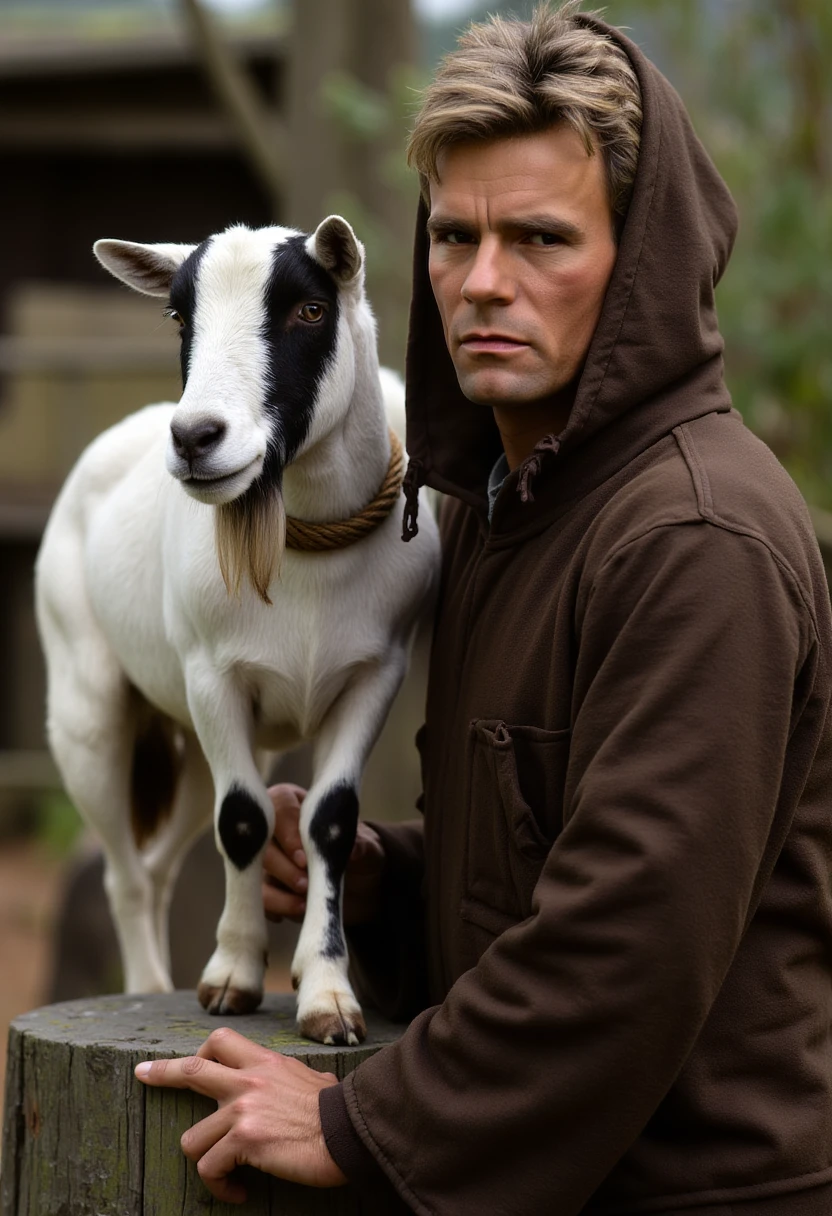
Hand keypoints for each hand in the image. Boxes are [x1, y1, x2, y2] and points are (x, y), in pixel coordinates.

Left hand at [134, 1026, 346, 1202]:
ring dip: (206, 1160)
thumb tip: (314, 1086)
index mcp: (265, 1063)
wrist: (350, 1130)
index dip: (198, 1052)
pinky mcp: (244, 1141)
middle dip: (162, 1073)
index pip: (220, 1043)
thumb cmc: (338, 1109)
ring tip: (225, 1176)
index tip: (183, 1060)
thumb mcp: (314, 1079)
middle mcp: (248, 1081)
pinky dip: (219, 1187)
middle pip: (191, 1070)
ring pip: (192, 1138)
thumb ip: (297, 1079)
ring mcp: (242, 1110)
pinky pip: (209, 1169)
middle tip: (143, 1074)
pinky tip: (238, 1193)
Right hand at [263, 783, 385, 925]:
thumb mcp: (367, 846)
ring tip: (304, 904)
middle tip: (305, 884)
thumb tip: (353, 849)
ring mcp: (266, 859)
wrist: (361, 884)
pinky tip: (297, 912)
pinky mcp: (267, 886)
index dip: (288, 833)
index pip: (280, 806)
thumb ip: (360, 845)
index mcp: (296, 803)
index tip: (304, 859)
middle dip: (282, 867)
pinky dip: (276, 909)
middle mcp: (274, 828)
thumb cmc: (360, 852)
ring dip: (277, 893)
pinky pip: (258, 899)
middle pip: (260, 842)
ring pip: (254, 873)